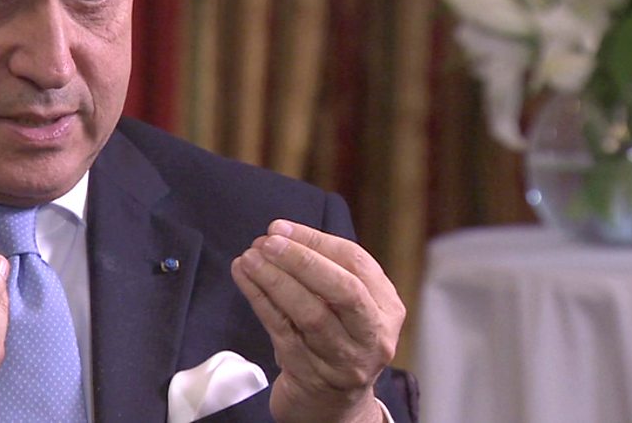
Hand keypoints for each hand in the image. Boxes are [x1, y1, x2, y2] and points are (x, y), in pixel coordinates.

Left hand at [231, 220, 404, 422]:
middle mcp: (372, 336)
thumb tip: (281, 233)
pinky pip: (283, 332)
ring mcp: (343, 359)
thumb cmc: (336, 340)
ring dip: (275, 280)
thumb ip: (325, 271)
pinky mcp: (311, 375)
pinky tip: (244, 279)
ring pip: (310, 314)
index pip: (356, 264)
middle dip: (302, 261)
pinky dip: (260, 301)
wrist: (332, 404)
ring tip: (249, 258)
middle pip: (343, 291)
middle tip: (268, 242)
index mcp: (387, 309)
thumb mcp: (347, 307)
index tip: (280, 228)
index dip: (316, 242)